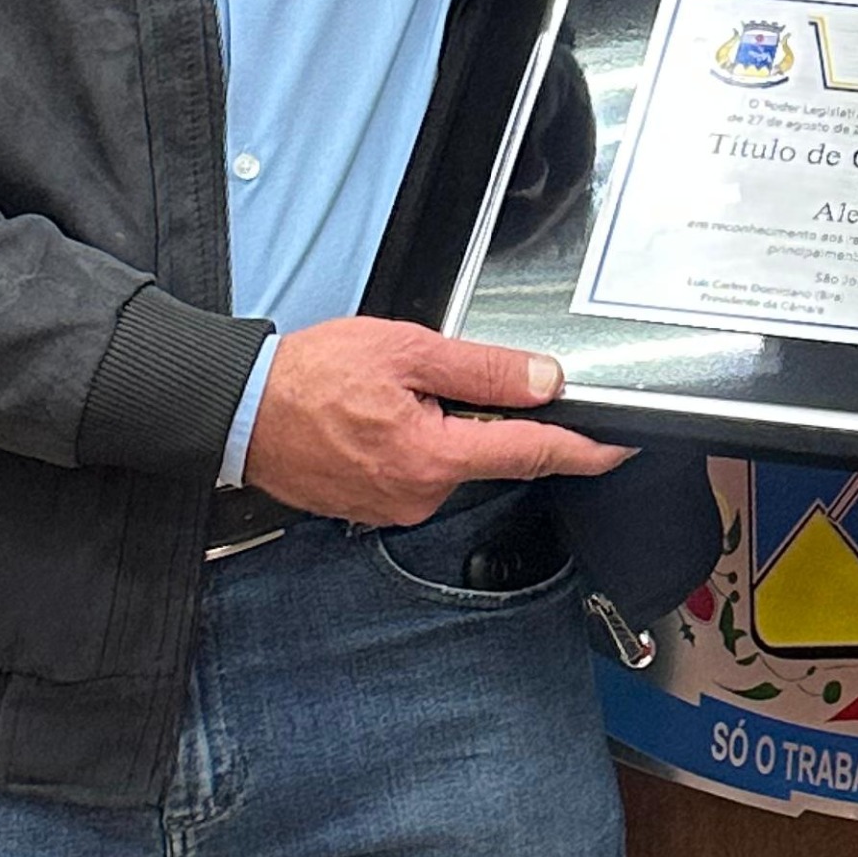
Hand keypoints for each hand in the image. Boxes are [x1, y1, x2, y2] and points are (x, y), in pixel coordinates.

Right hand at [242, 320, 631, 528]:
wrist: (237, 411)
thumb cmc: (308, 378)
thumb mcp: (406, 350)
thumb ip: (482, 369)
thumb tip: (543, 381)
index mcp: (434, 457)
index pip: (533, 453)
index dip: (584, 449)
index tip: (620, 446)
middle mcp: (420, 494)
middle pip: (491, 453)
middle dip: (483, 414)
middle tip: (431, 375)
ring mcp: (396, 506)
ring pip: (452, 460)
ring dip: (442, 425)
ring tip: (389, 393)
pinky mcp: (375, 506)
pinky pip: (418, 469)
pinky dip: (415, 440)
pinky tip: (378, 416)